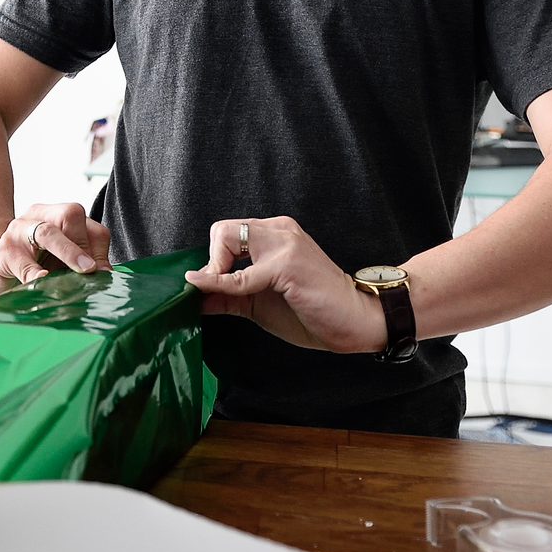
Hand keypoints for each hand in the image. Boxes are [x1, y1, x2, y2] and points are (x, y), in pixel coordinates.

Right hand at [0, 202, 109, 300]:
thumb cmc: (31, 275)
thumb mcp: (60, 268)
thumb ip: (82, 267)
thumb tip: (106, 275)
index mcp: (56, 217)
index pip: (89, 224)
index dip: (100, 249)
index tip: (103, 274)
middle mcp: (36, 217)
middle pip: (71, 214)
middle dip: (84, 245)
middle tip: (91, 271)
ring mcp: (17, 232)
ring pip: (48, 232)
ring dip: (68, 252)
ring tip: (82, 271)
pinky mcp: (3, 253)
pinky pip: (23, 262)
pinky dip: (36, 273)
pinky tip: (44, 283)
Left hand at [183, 216, 386, 353]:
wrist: (356, 321)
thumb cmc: (314, 310)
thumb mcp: (260, 302)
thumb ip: (229, 295)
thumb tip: (195, 297)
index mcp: (276, 234)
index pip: (227, 232)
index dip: (213, 260)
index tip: (210, 286)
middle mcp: (279, 231)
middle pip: (222, 230)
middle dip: (211, 261)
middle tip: (214, 288)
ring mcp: (284, 244)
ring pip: (226, 239)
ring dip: (215, 270)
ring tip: (218, 291)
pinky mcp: (287, 264)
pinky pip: (241, 275)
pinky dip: (222, 285)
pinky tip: (216, 291)